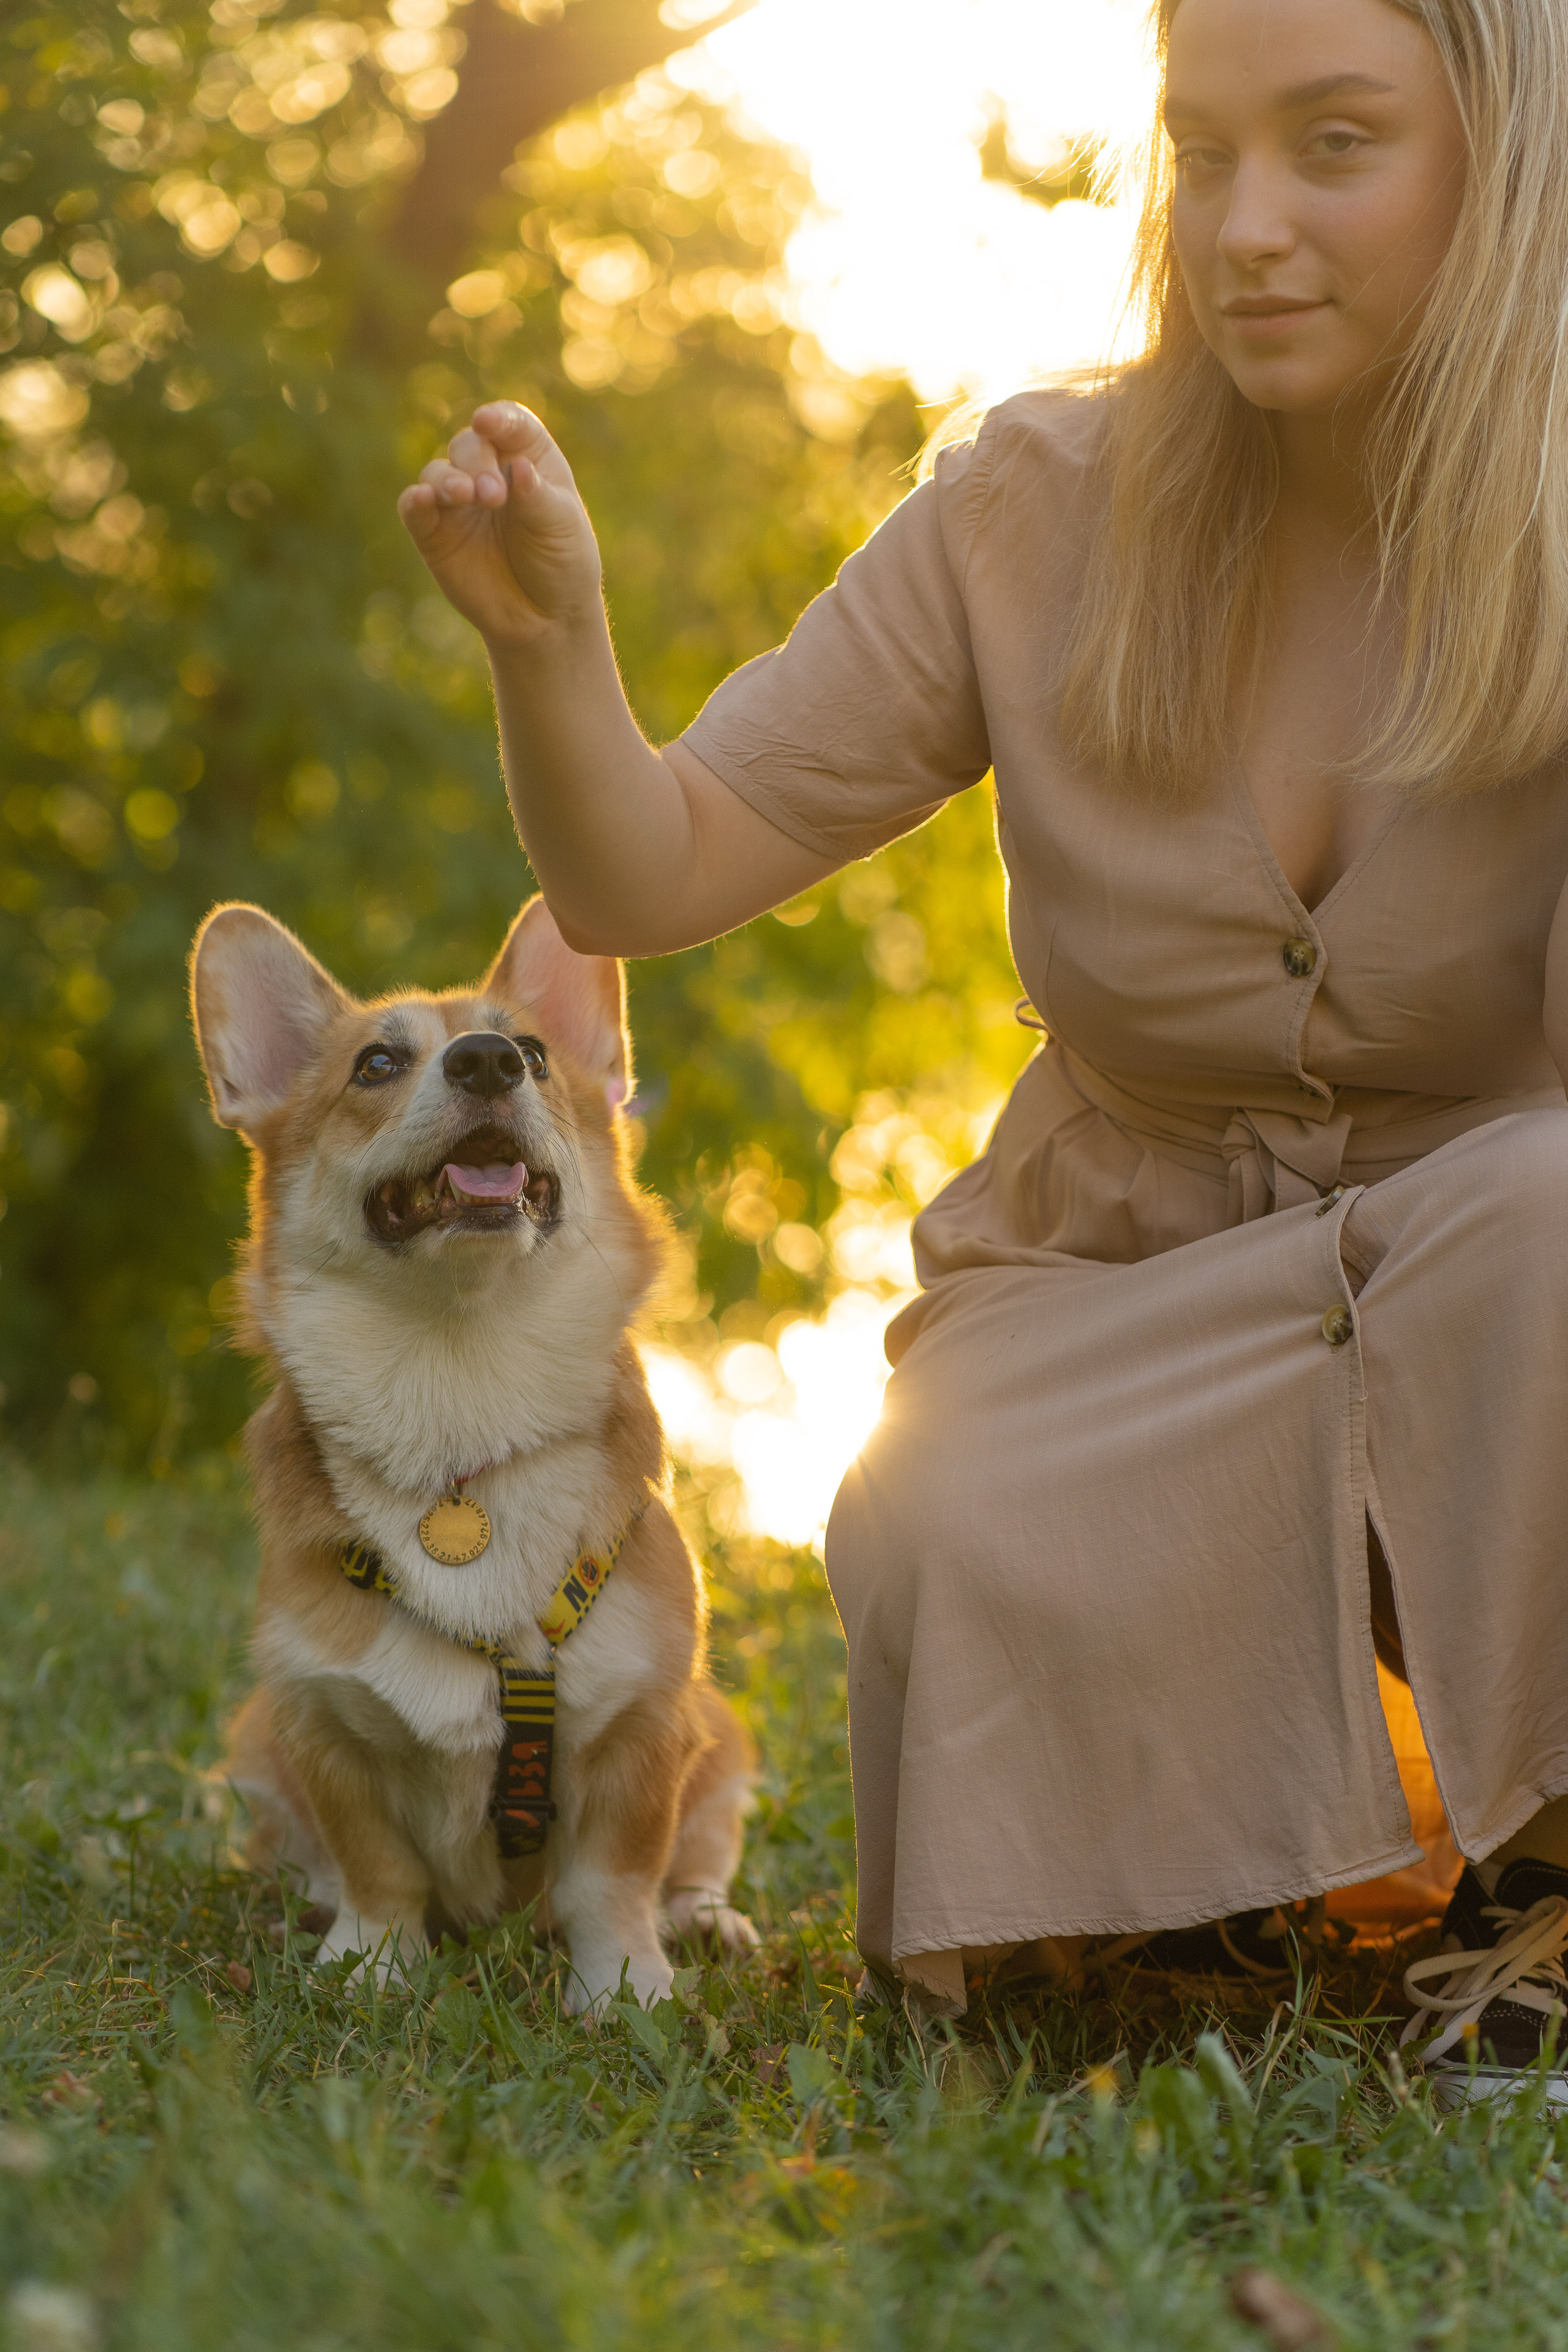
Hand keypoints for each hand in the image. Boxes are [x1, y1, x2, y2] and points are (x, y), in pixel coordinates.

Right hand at [397, 402, 602, 650]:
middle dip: (475, 462)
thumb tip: (518, 467)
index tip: (487, 422)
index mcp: (528, 458)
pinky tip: (421, 499)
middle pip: (468, 445)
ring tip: (466, 495)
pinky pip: (414, 508)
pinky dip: (415, 501)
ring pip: (438, 473)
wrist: (546, 619)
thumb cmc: (562, 562)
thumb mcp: (562, 528)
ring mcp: (459, 501)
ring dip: (447, 480)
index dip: (498, 419)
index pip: (510, 424)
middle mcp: (489, 471)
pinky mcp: (434, 532)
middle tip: (492, 494)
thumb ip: (539, 498)